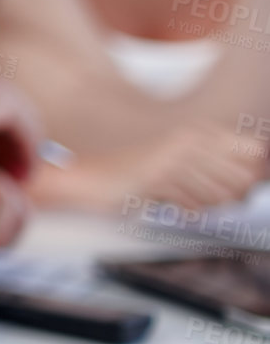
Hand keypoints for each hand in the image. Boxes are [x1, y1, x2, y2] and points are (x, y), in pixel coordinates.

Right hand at [35, 123, 266, 211]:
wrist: (91, 178)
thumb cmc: (135, 173)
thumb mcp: (178, 161)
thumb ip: (215, 165)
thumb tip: (253, 181)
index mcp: (196, 132)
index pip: (252, 151)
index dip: (249, 173)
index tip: (231, 185)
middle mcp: (188, 141)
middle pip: (243, 178)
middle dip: (232, 196)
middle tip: (205, 198)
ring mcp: (173, 159)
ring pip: (221, 196)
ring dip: (207, 205)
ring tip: (185, 200)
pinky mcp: (158, 178)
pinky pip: (194, 206)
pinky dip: (187, 211)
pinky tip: (172, 206)